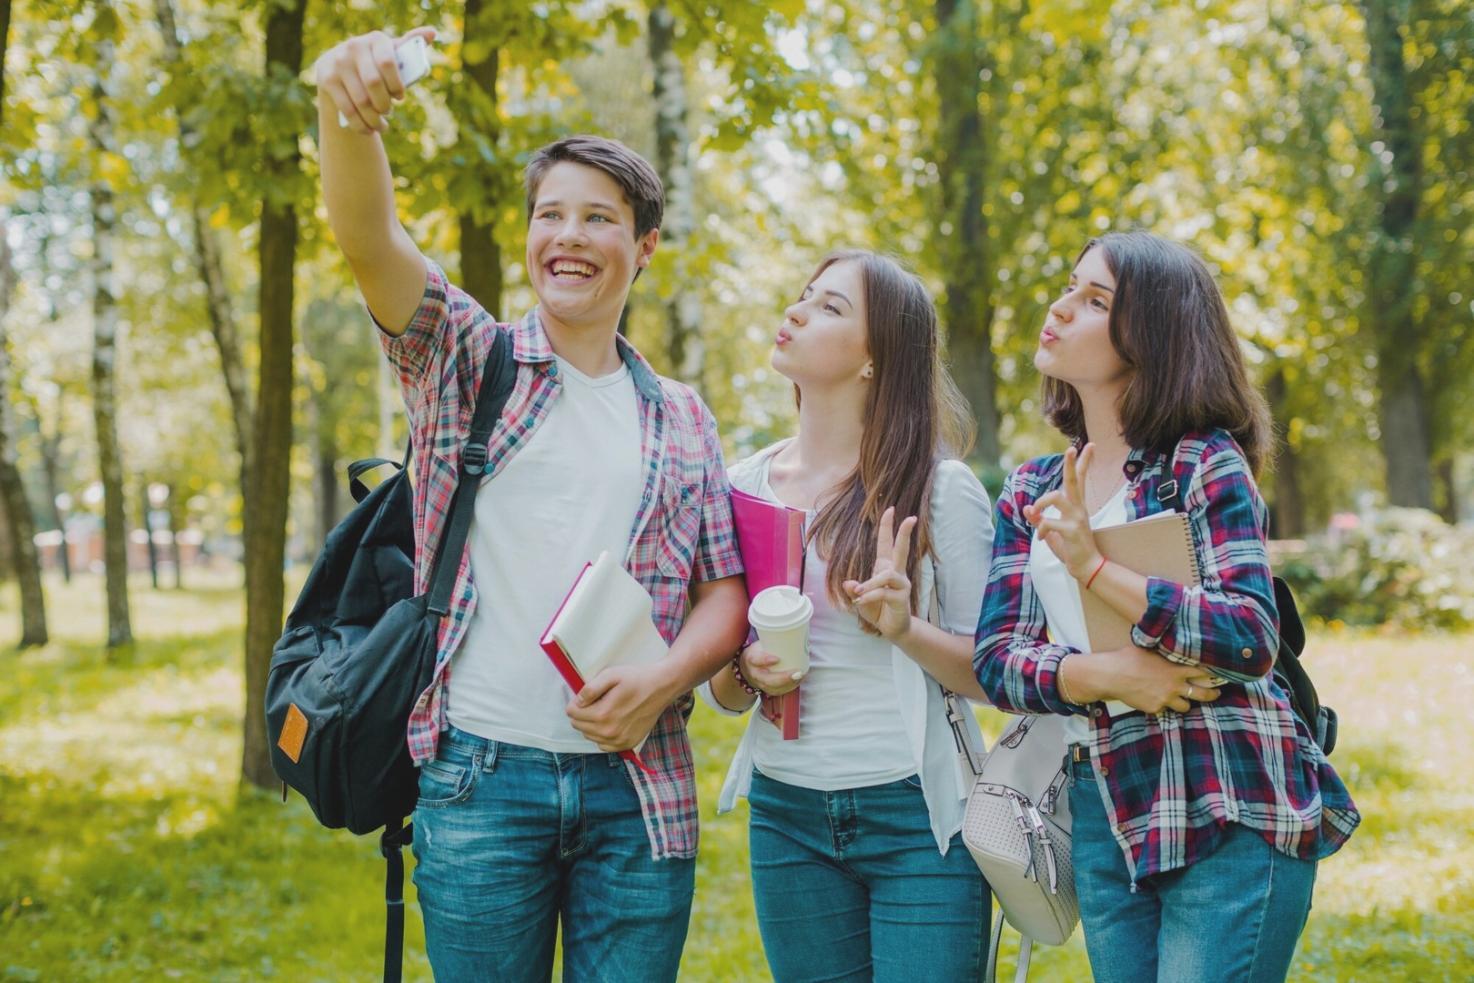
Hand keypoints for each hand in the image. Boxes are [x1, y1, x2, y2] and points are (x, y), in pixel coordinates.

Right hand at [314, 28, 436, 134]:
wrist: (340, 68)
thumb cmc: (376, 64)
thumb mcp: (392, 54)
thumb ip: (410, 45)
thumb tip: (433, 33)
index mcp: (376, 40)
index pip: (387, 63)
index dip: (396, 85)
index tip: (400, 96)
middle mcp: (354, 47)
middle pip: (374, 84)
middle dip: (384, 104)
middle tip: (388, 111)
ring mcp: (338, 62)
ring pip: (361, 101)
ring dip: (374, 119)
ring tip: (380, 125)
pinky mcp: (326, 79)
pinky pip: (347, 110)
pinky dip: (361, 125)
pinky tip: (368, 129)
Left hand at [565, 662, 673, 751]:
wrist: (661, 687)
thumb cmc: (636, 678)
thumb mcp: (611, 675)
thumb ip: (590, 689)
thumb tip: (577, 701)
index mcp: (603, 714)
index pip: (572, 713)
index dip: (575, 702)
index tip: (586, 696)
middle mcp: (609, 732)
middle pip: (578, 726)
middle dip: (582, 713)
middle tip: (596, 701)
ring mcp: (619, 741)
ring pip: (589, 736)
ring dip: (591, 724)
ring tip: (605, 710)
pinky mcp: (627, 744)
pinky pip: (603, 745)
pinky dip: (602, 735)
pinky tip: (611, 722)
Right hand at [739, 642, 803, 695]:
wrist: (747, 667)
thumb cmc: (758, 652)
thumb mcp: (761, 644)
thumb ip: (774, 639)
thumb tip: (796, 629)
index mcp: (751, 659)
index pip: (756, 660)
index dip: (765, 660)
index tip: (777, 658)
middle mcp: (754, 673)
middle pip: (767, 679)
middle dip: (783, 678)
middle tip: (797, 672)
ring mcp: (760, 684)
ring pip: (773, 688)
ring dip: (789, 684)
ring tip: (801, 676)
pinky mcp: (766, 690)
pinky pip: (778, 692)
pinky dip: (789, 687)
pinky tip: (798, 681)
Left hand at [843, 506, 917, 640]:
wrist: (891, 629)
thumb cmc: (877, 609)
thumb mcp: (860, 599)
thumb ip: (854, 591)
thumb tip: (848, 584)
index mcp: (885, 567)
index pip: (887, 543)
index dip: (888, 527)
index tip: (891, 509)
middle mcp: (896, 573)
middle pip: (901, 549)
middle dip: (905, 533)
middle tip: (911, 518)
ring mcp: (901, 585)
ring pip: (888, 574)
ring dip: (871, 583)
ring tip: (859, 593)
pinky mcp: (901, 598)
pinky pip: (884, 592)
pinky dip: (870, 596)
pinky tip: (860, 602)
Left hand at [1023, 443, 1102, 580]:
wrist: (1086, 567)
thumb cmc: (1071, 548)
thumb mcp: (1052, 533)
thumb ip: (1039, 520)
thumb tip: (1026, 509)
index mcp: (1076, 506)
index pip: (1080, 479)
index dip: (1084, 462)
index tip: (1090, 445)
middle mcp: (1078, 508)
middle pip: (1074, 480)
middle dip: (1071, 464)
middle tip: (1071, 448)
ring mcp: (1076, 519)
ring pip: (1056, 497)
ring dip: (1040, 503)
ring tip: (1037, 513)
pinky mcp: (1071, 530)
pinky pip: (1049, 522)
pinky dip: (1041, 528)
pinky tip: (1041, 538)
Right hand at [1068, 646, 1222, 714]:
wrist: (1112, 676)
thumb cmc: (1128, 658)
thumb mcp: (1149, 651)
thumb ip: (1165, 654)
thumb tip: (1172, 646)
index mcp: (1175, 669)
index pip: (1202, 673)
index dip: (1212, 675)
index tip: (1218, 676)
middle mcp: (1174, 685)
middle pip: (1202, 694)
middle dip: (1211, 695)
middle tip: (1215, 693)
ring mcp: (1165, 699)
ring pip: (1185, 706)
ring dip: (1184, 702)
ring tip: (1180, 698)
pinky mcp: (1155, 708)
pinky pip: (1164, 710)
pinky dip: (1162, 705)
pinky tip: (1153, 698)